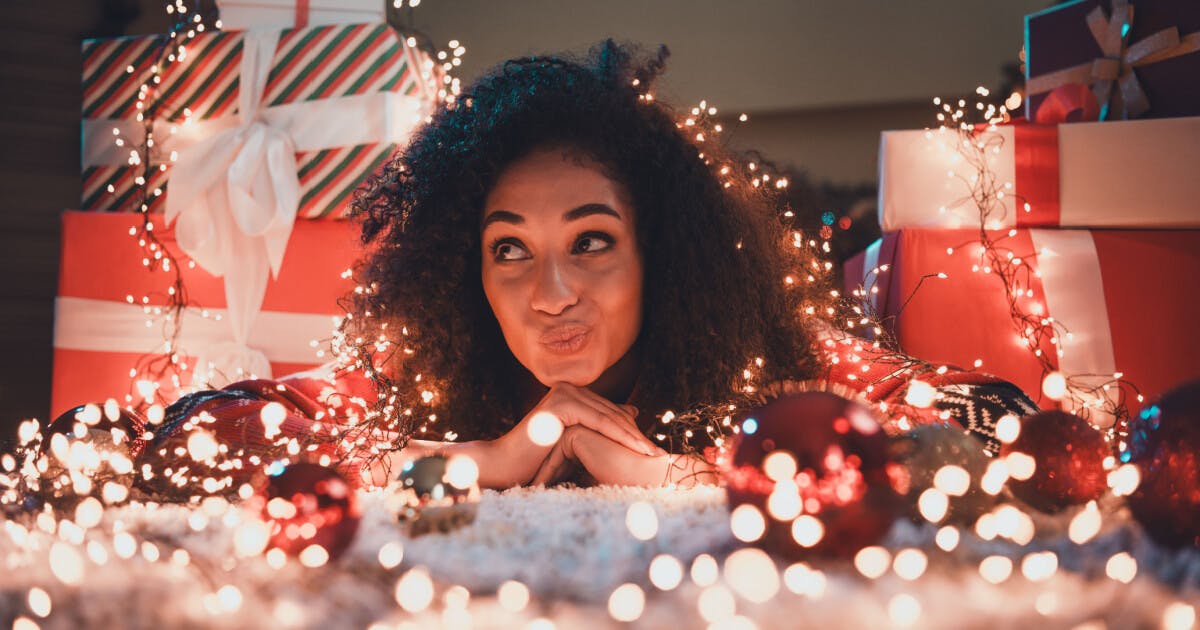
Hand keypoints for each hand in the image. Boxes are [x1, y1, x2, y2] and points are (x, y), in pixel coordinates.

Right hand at [493, 382, 663, 486]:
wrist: (505, 466)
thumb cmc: (537, 461)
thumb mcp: (575, 444)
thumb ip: (599, 427)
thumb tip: (633, 410)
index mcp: (572, 394)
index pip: (611, 412)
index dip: (633, 432)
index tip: (654, 451)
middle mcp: (569, 388)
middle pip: (613, 413)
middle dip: (637, 435)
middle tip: (659, 454)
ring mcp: (564, 392)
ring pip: (609, 417)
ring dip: (634, 437)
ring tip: (653, 455)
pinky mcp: (562, 403)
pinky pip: (599, 421)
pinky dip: (620, 436)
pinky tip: (636, 450)